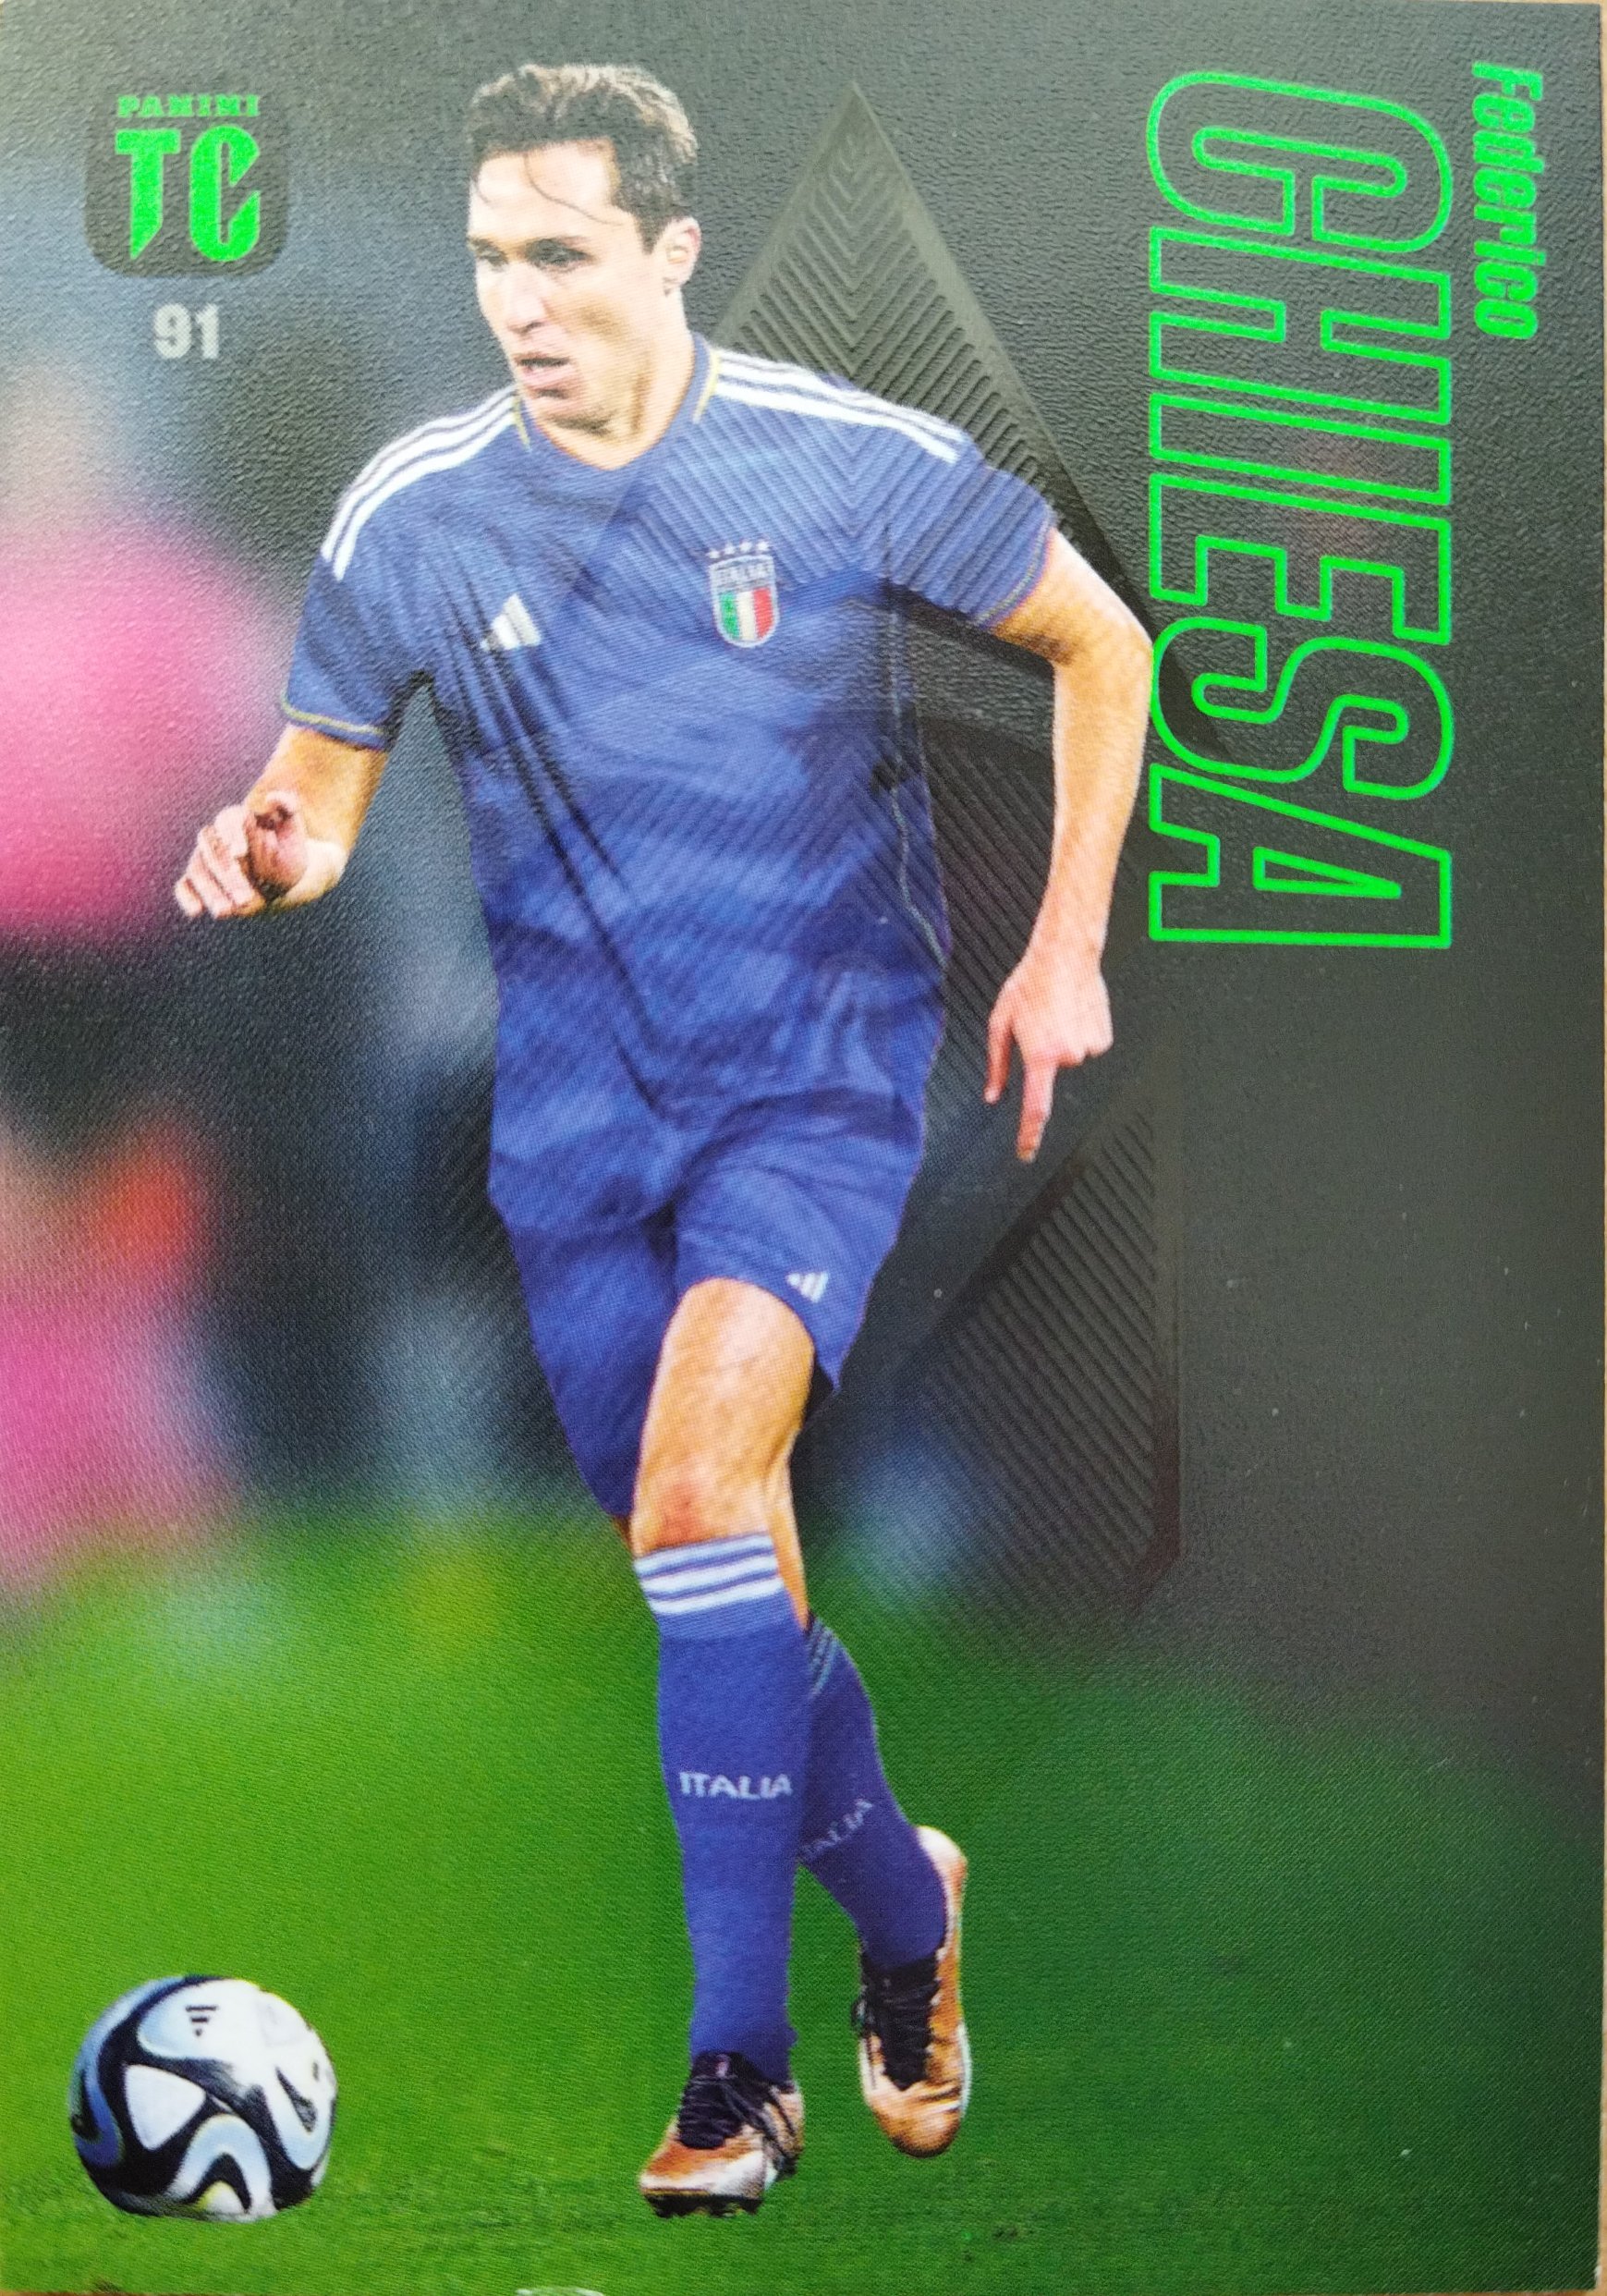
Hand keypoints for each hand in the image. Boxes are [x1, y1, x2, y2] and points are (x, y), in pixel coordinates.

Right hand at [174, 791, 309, 918]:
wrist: (280, 875)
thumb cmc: (286, 851)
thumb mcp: (294, 831)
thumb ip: (289, 808)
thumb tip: (273, 798)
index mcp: (238, 819)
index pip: (228, 820)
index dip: (232, 834)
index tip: (240, 852)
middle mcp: (216, 836)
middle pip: (212, 850)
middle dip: (227, 875)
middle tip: (246, 898)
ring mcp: (205, 858)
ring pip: (198, 870)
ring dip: (210, 891)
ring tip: (226, 911)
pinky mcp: (197, 879)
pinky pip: (185, 886)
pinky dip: (186, 897)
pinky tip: (195, 911)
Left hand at [984, 940, 1113, 1161]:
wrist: (1066, 955)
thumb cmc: (1029, 984)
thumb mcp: (1000, 1024)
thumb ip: (997, 1065)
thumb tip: (993, 1094)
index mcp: (1039, 1056)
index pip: (1036, 1109)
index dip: (1030, 1136)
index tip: (1026, 1153)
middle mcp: (1068, 1056)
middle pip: (1051, 1073)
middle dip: (1042, 1055)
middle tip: (1038, 1024)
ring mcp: (1090, 1048)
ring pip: (1070, 1059)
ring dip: (1061, 1042)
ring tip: (1055, 1012)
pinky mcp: (1105, 1038)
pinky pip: (1087, 1047)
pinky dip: (1078, 1034)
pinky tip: (1073, 1012)